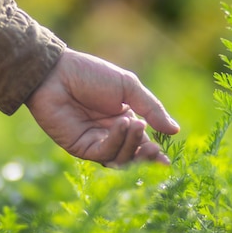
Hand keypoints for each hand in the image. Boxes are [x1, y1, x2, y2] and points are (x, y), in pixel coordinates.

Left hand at [25, 49, 179, 166]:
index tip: (167, 160)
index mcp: (124, 120)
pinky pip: (104, 152)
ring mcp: (95, 143)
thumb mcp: (128, 87)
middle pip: (133, 156)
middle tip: (156, 150)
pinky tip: (122, 124)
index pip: (143, 143)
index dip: (155, 153)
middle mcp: (110, 135)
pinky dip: (117, 141)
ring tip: (137, 125)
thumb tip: (175, 131)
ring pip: (120, 158)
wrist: (57, 72)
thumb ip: (151, 109)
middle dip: (146, 155)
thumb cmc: (90, 74)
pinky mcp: (80, 148)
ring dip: (133, 145)